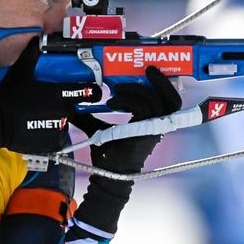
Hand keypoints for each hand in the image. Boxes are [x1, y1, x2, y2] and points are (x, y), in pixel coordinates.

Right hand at [0, 42, 98, 154]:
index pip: (89, 92)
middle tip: (47, 106)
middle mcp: (64, 111)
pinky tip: (36, 128)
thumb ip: (32, 56)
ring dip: (55, 120)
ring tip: (37, 118)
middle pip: (74, 107)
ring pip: (65, 122)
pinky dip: (50, 134)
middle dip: (64, 106)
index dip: (94, 92)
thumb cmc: (8, 97)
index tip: (94, 92)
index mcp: (59, 94)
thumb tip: (36, 39)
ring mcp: (60, 128)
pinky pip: (58, 137)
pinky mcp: (53, 142)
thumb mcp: (20, 73)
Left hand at [71, 67, 181, 233]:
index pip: (168, 99)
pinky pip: (142, 108)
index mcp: (151, 121)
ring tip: (117, 89)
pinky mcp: (146, 132)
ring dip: (136, 90)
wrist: (108, 173)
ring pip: (156, 100)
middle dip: (161, 81)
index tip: (147, 71)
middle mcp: (157, 124)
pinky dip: (127, 101)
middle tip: (148, 70)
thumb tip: (71, 105)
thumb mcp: (98, 128)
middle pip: (172, 99)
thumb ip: (89, 116)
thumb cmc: (107, 153)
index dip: (162, 83)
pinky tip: (112, 103)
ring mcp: (153, 128)